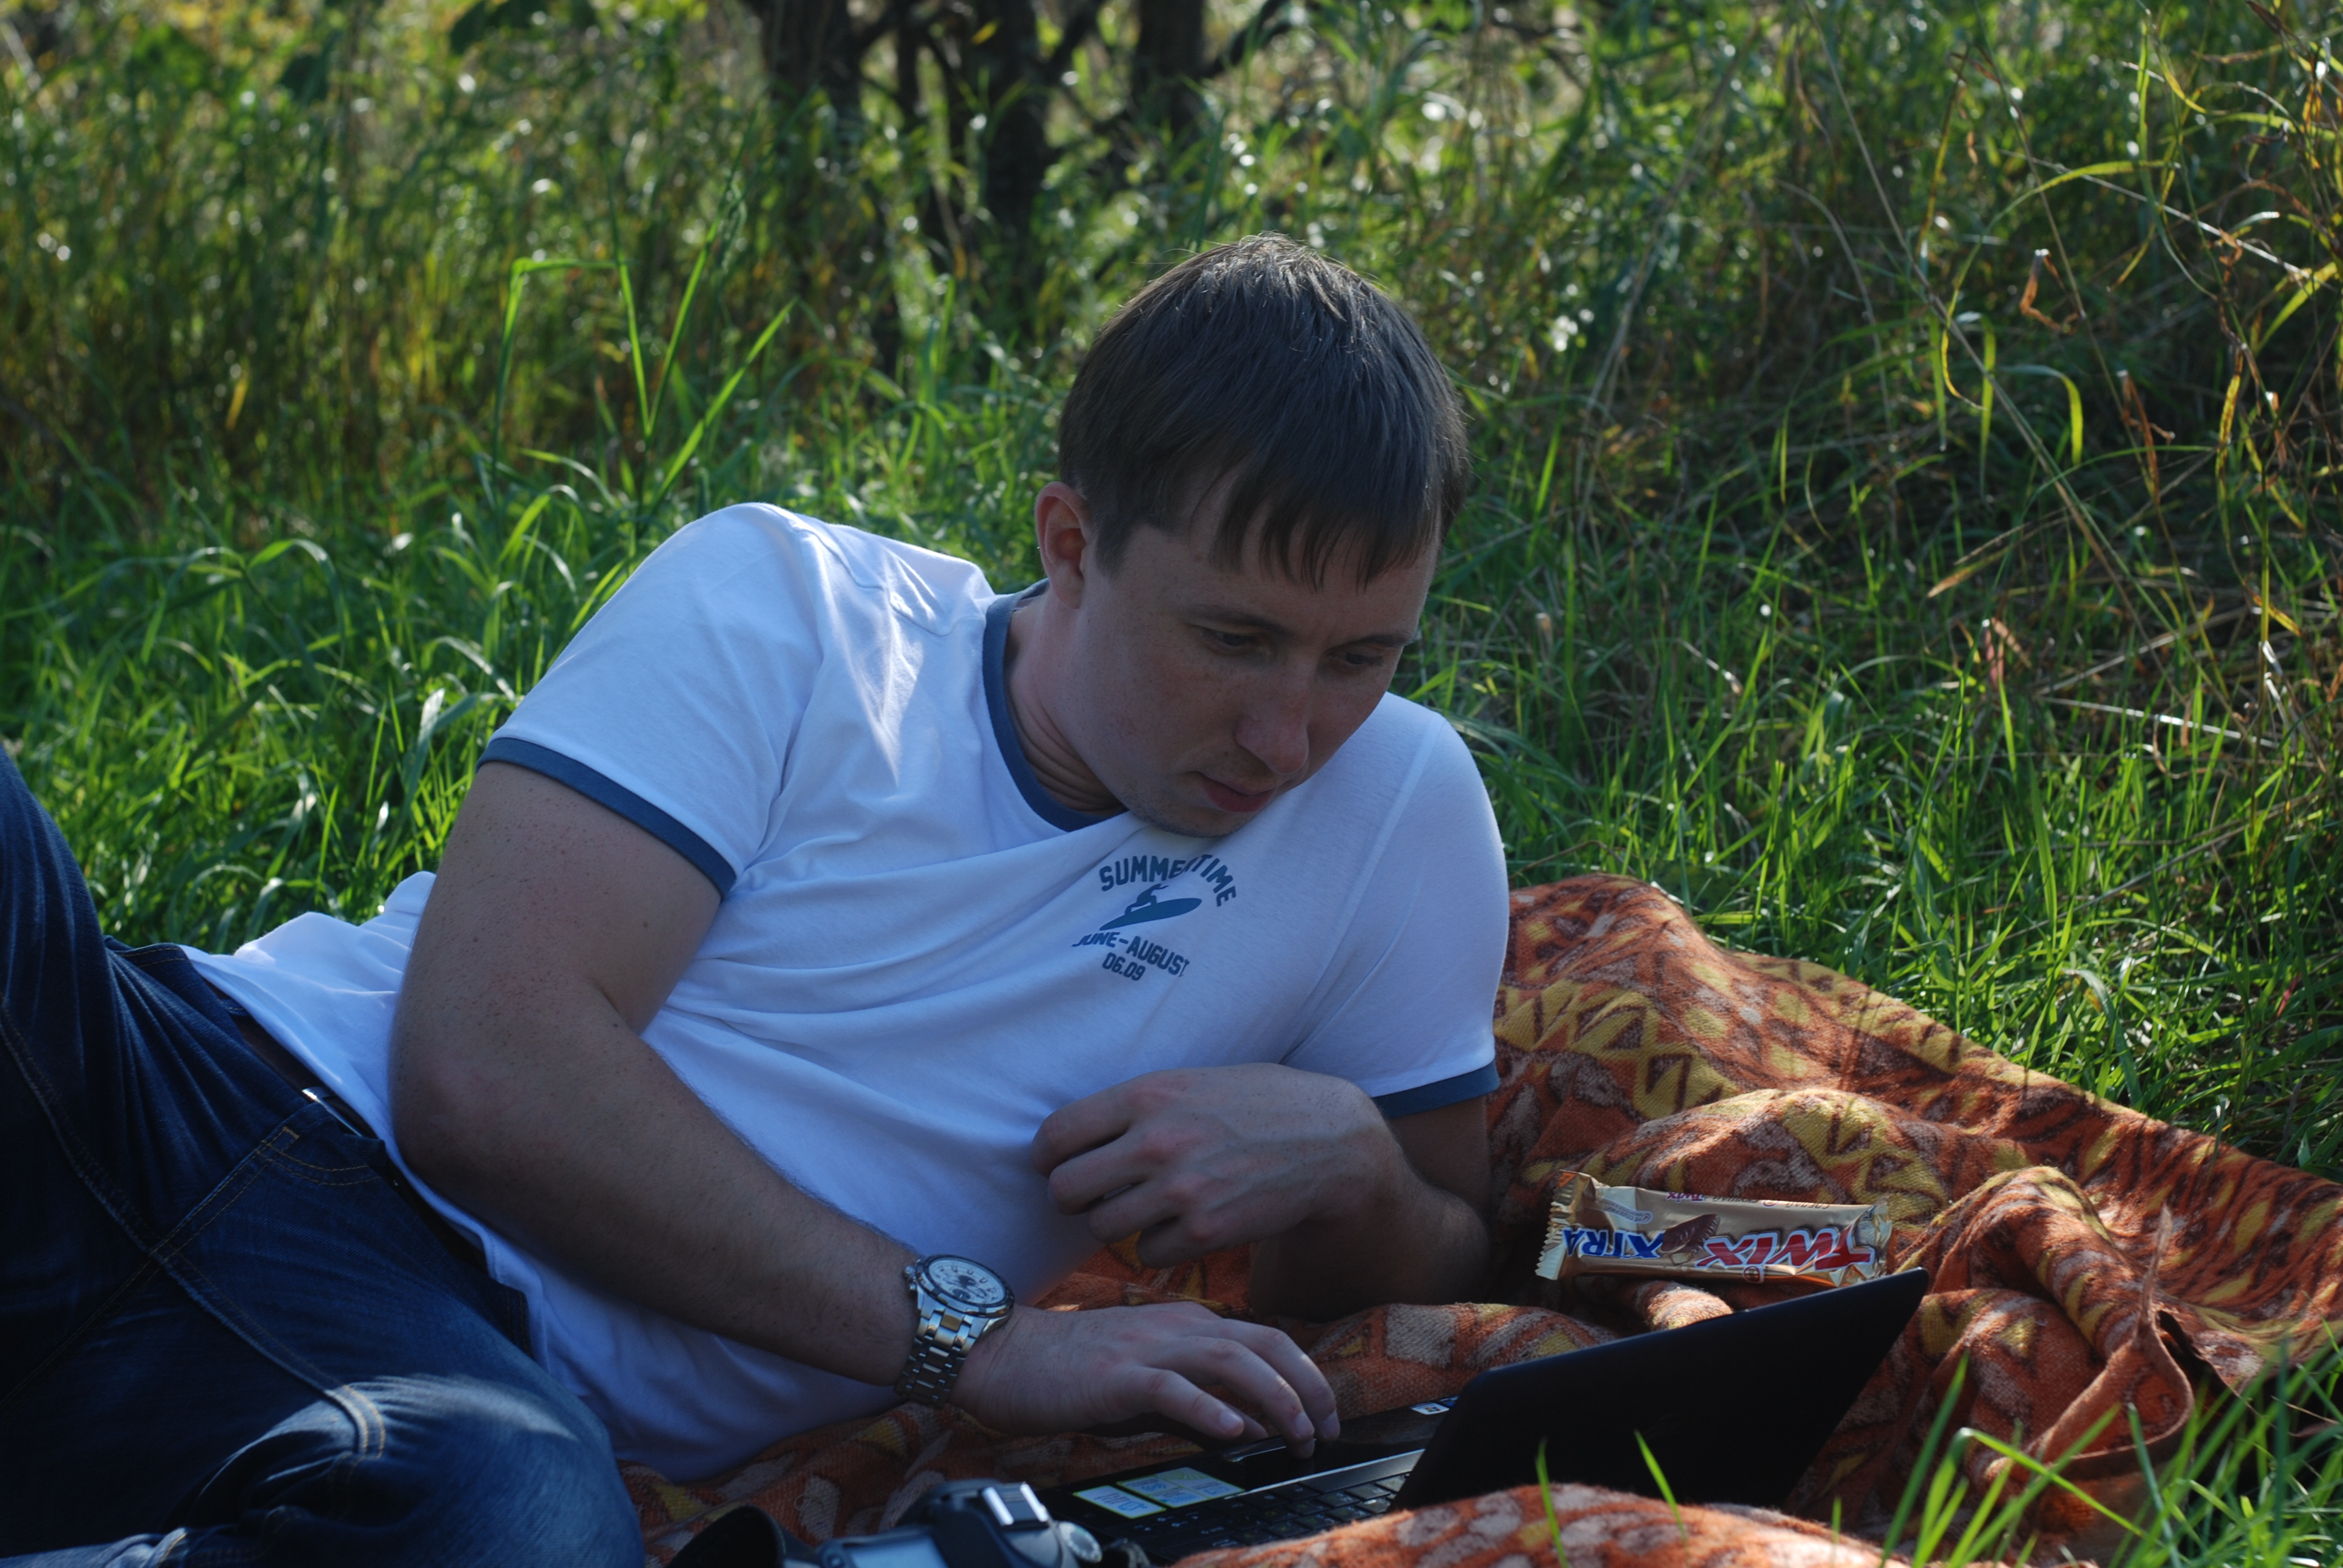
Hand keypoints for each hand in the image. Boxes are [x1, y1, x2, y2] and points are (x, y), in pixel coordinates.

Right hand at [952, 1302, 1339, 1450]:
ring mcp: (1146, 1347)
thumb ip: (1195, 1398)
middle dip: (1307, 1387)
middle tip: (1326, 1430)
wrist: (1003, 1354)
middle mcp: (1174, 1326)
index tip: (1324, 1415)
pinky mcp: (1116, 1376)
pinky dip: (1209, 1409)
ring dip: (1273, 1398)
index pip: (1265, 1338)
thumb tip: (1248, 1426)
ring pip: (1230, 1360)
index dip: (1305, 1375)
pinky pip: (1172, 1388)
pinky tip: (1233, 1431)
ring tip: (1296, 1433)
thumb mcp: (1145, 1380)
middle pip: (1263, 1343)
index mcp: (1184, 1323)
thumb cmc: (1070, 1370)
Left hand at [1031, 1064, 1396, 1266]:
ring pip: (1103, 1227)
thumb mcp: (1192, 1080)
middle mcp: (1157, 1141)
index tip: (1055, 1165)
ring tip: (1140, 1209)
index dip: (1047, 1157)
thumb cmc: (1256, 1104)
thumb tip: (1075, 1133)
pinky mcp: (1208, 1230)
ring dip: (1114, 1223)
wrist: (1331, 1141)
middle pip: (1066, 1189)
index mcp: (1147, 1094)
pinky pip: (1147, 1253)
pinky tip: (1178, 1226)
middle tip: (1089, 1196)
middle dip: (1070, 1197)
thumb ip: (1137, 1104)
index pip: (1056, 1135)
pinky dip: (1156, 1245)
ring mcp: (1182, 1189)